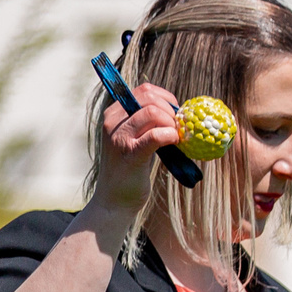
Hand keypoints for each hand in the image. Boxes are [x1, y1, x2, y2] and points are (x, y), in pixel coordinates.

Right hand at [91, 84, 181, 212]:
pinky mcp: (130, 154)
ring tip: (177, 138)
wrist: (115, 201)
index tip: (177, 113)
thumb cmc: (130, 171)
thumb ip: (146, 125)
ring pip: (153, 113)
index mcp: (114, 114)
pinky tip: (174, 143)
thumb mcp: (134, 140)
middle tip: (179, 128)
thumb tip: (175, 113)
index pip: (143, 90)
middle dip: (171, 110)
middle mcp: (112, 121)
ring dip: (172, 124)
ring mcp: (119, 136)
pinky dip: (170, 136)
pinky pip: (155, 135)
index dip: (166, 98)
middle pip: (149, 97)